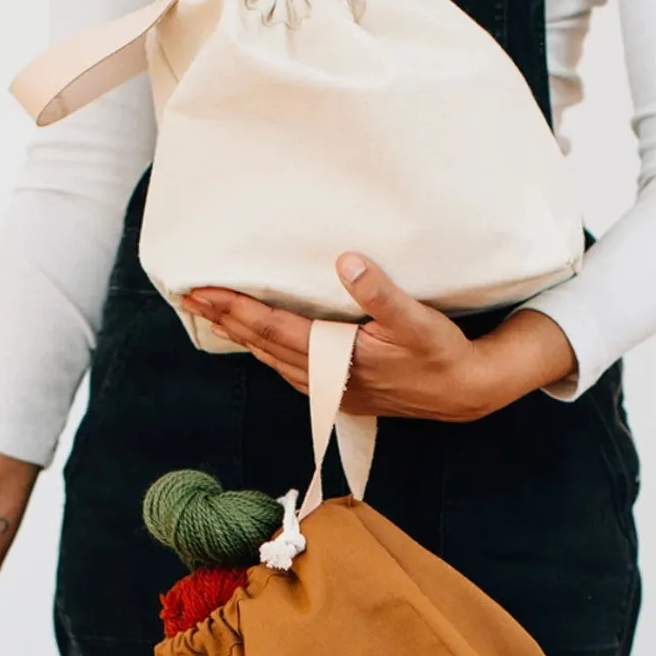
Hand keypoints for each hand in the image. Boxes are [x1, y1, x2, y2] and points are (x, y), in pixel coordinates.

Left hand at [183, 254, 577, 421]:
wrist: (466, 392)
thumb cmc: (443, 354)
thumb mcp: (417, 319)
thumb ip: (381, 291)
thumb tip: (347, 263)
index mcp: (338, 358)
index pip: (273, 329)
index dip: (235, 309)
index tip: (202, 292)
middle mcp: (327, 379)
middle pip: (263, 345)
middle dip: (226, 320)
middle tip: (190, 297)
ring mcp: (333, 390)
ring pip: (273, 360)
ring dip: (243, 337)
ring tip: (215, 315)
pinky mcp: (342, 392)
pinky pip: (291, 371)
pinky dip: (268, 352)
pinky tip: (261, 343)